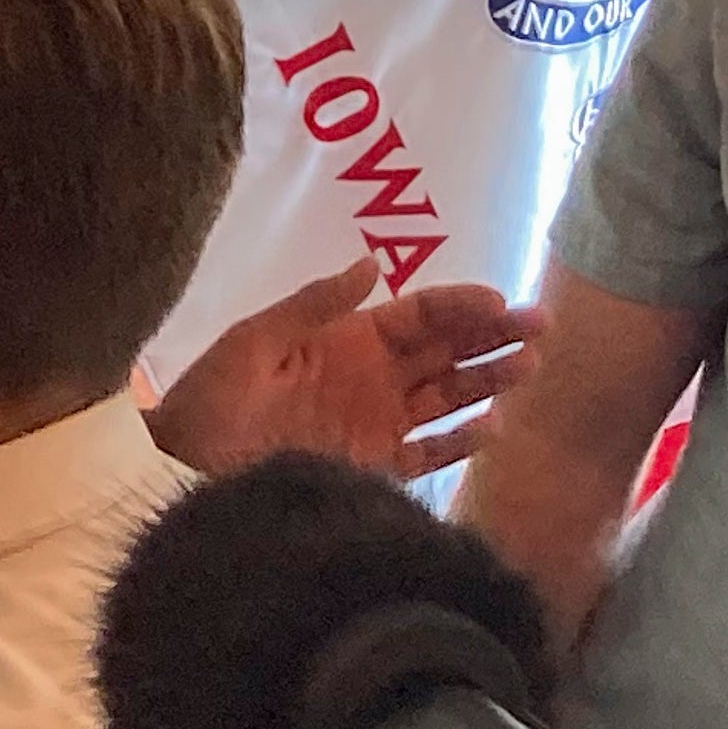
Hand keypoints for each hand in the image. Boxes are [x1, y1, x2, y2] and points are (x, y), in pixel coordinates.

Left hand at [145, 260, 533, 480]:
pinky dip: (461, 442)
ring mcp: (377, 423)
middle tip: (542, 326)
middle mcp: (371, 377)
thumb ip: (315, 303)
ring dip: (488, 380)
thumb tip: (373, 261)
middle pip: (445, 351)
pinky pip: (428, 453)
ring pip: (447, 396)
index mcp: (345, 339)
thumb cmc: (213, 397)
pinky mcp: (374, 467)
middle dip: (493, 336)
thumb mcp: (255, 340)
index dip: (459, 305)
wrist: (184, 466)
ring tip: (530, 367)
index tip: (500, 299)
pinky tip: (494, 427)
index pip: (417, 315)